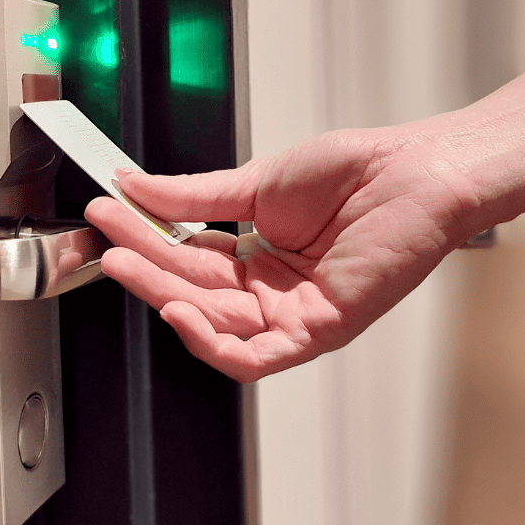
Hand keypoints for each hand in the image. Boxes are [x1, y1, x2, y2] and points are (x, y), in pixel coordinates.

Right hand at [84, 127, 481, 381]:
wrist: (417, 170)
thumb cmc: (357, 172)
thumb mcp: (258, 182)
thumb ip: (193, 195)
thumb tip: (135, 185)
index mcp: (256, 257)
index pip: (185, 258)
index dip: (144, 240)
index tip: (109, 214)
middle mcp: (270, 293)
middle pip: (191, 291)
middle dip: (143, 268)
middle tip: (106, 243)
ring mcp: (292, 314)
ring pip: (212, 324)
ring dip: (164, 298)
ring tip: (126, 266)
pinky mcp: (318, 330)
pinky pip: (255, 355)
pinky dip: (211, 342)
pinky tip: (178, 312)